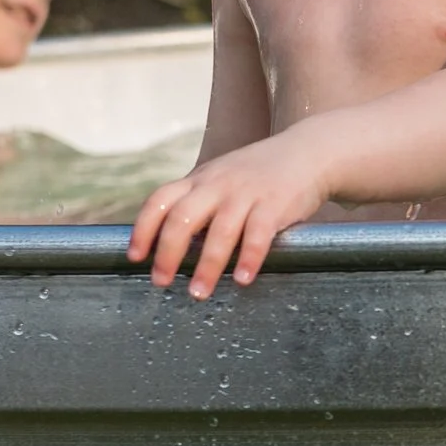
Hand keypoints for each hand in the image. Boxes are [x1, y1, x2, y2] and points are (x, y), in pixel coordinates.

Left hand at [128, 132, 331, 299]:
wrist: (309, 152)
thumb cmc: (260, 174)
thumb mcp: (222, 179)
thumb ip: (199, 202)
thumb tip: (172, 244)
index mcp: (199, 179)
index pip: (159, 201)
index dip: (143, 230)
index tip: (135, 258)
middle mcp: (218, 184)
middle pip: (182, 218)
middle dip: (168, 254)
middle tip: (160, 283)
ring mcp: (247, 193)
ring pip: (219, 231)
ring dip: (207, 266)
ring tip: (198, 293)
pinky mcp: (276, 203)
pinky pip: (259, 234)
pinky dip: (249, 258)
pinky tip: (243, 280)